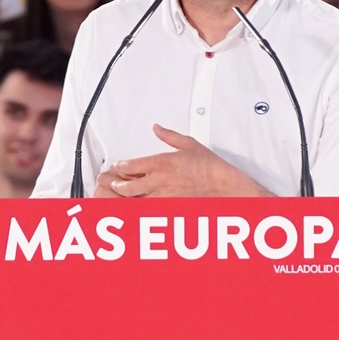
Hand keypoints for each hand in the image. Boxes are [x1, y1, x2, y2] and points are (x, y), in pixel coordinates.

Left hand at [96, 127, 264, 198]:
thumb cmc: (209, 168)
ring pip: (135, 201)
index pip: (131, 166)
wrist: (222, 186)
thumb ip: (169, 136)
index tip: (118, 166)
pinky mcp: (170, 208)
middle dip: (118, 186)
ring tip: (124, 197)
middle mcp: (160, 181)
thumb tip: (158, 128)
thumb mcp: (189, 144)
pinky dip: (141, 209)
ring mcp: (164, 197)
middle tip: (116, 184)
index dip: (121, 167)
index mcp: (162, 163)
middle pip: (128, 187)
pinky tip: (139, 207)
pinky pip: (149, 210)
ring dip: (127, 199)